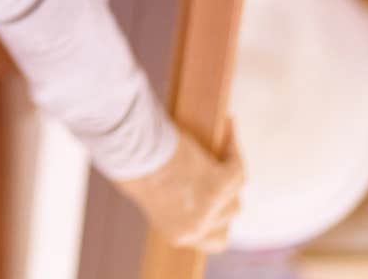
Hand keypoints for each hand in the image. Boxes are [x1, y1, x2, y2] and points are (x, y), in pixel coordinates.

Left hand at [113, 122, 244, 252]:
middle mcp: (197, 227)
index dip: (219, 223)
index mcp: (178, 235)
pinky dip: (233, 148)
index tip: (217, 207)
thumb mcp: (153, 201)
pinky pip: (237, 168)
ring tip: (219, 151)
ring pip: (234, 194)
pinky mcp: (218, 183)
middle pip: (228, 215)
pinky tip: (228, 126)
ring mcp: (209, 207)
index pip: (215, 241)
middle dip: (224, 196)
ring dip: (229, 174)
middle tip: (216, 173)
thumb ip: (175, 208)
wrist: (130, 150)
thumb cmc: (131, 165)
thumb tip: (192, 197)